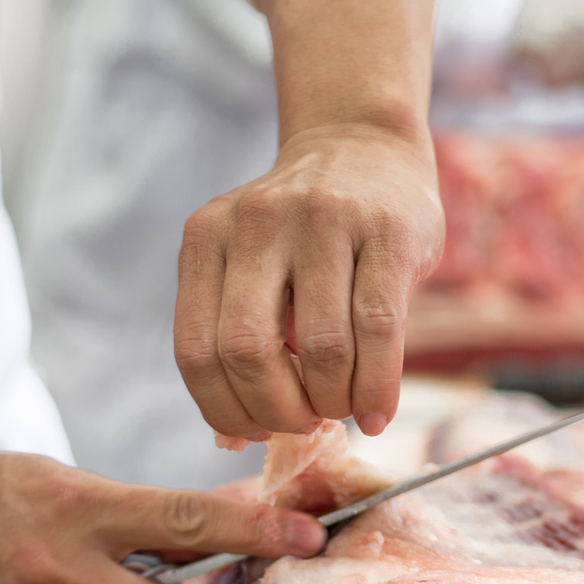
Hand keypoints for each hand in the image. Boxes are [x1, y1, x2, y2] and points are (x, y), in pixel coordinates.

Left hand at [174, 122, 440, 441]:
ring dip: (333, 402)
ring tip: (342, 409)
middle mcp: (257, 222)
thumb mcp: (250, 265)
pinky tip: (377, 412)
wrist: (365, 145)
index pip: (196, 351)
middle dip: (279, 411)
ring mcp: (324, 220)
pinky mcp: (387, 231)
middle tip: (303, 423)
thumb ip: (235, 336)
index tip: (256, 431)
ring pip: (320, 347)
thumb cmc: (305, 232)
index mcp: (207, 236)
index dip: (225, 410)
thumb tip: (229, 438)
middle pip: (249, 352)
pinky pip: (380, 330)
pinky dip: (378, 387)